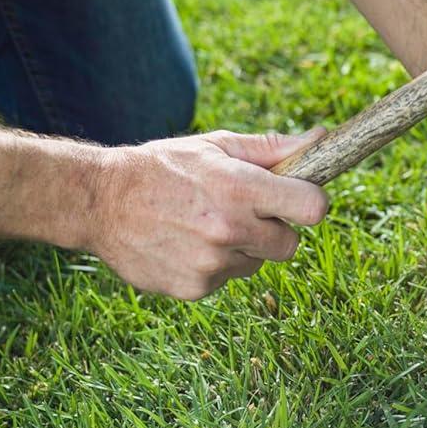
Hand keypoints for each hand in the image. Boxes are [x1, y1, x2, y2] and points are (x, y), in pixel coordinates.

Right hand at [86, 129, 329, 299]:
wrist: (102, 201)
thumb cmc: (166, 167)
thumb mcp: (217, 146)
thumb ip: (272, 148)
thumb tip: (323, 138)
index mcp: (240, 189)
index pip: (312, 208)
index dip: (310, 203)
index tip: (298, 199)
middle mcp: (229, 229)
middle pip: (290, 245)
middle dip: (274, 229)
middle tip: (243, 212)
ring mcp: (211, 264)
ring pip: (255, 263)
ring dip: (240, 248)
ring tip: (203, 224)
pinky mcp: (194, 289)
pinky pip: (225, 279)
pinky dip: (213, 266)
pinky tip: (185, 243)